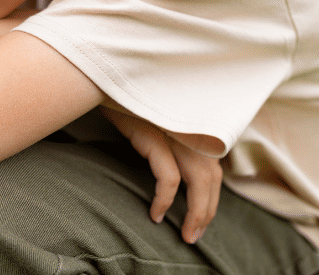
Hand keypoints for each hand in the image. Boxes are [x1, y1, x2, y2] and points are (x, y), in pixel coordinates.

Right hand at [99, 106, 221, 243]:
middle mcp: (192, 127)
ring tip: (186, 234)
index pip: (215, 169)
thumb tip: (182, 178)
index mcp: (197, 125)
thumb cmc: (130, 106)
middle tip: (194, 235)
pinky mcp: (154, 135)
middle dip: (206, 211)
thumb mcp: (158, 123)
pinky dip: (166, 200)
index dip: (212, 199)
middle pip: (211, 177)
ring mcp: (175, 130)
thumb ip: (175, 142)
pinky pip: (169, 178)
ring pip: (199, 180)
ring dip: (196, 212)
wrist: (104, 83)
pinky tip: (156, 214)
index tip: (201, 221)